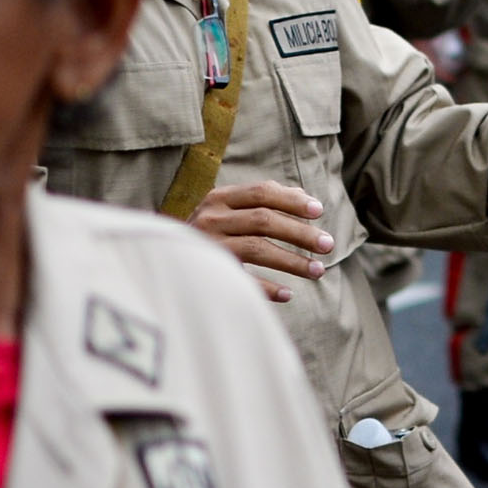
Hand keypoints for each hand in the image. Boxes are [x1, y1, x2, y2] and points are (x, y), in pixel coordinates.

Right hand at [189, 180, 331, 301]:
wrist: (159, 260)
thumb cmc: (206, 233)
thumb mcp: (227, 210)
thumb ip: (262, 201)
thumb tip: (304, 195)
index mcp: (219, 199)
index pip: (261, 192)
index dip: (292, 201)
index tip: (319, 212)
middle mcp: (210, 219)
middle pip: (264, 220)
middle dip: (300, 233)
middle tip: (328, 245)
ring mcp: (207, 246)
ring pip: (257, 249)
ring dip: (292, 261)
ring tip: (319, 271)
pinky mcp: (205, 273)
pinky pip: (242, 281)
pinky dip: (267, 288)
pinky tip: (288, 294)